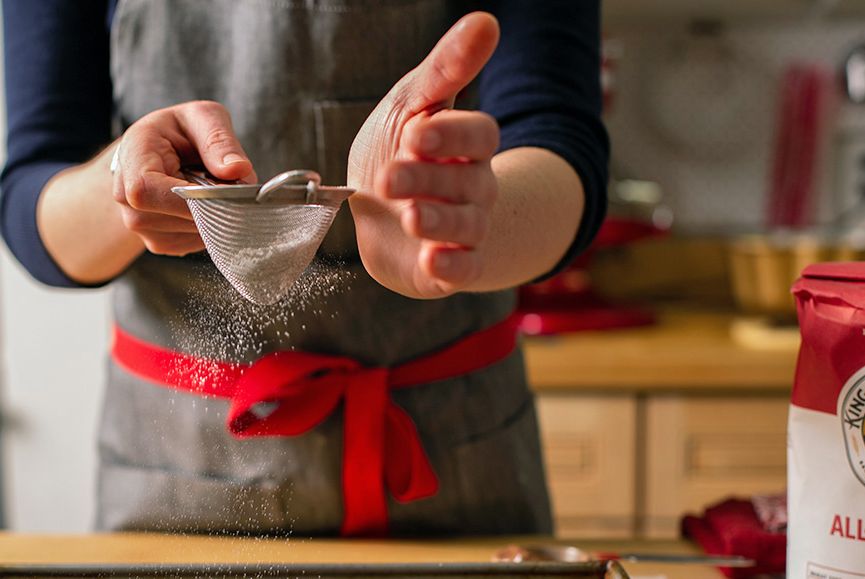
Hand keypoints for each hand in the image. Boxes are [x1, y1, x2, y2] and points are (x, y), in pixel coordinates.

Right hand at [110, 101, 255, 255]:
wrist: (154, 155)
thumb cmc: (177, 132)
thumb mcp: (201, 118)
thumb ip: (219, 140)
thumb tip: (237, 170)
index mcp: (132, 159)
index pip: (149, 192)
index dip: (192, 197)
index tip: (225, 188)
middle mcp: (126, 198)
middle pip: (179, 217)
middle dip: (216, 204)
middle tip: (229, 182)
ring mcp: (140, 226)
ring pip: (193, 233)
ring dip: (216, 216)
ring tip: (211, 189)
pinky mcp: (158, 243)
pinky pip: (195, 242)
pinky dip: (210, 226)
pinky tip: (203, 205)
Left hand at [347, 12, 501, 297]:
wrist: (378, 217)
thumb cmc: (397, 152)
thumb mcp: (411, 105)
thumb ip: (446, 69)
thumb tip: (486, 21)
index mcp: (467, 144)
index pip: (478, 135)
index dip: (450, 136)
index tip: (416, 134)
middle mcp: (475, 186)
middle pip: (465, 181)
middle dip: (426, 179)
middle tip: (389, 177)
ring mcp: (465, 229)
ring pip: (464, 225)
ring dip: (437, 221)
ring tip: (409, 218)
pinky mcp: (450, 267)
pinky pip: (463, 269)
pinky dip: (452, 267)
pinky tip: (432, 261)